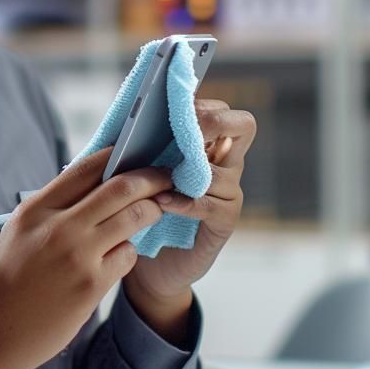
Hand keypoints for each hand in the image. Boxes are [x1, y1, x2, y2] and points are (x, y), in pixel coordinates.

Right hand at [0, 147, 169, 368]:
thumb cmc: (10, 278)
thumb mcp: (22, 229)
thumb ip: (55, 205)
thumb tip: (98, 181)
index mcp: (37, 208)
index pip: (87, 167)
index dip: (119, 155)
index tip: (137, 153)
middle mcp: (58, 226)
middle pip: (121, 188)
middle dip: (152, 178)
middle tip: (166, 178)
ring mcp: (77, 256)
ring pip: (133, 218)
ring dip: (151, 212)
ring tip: (155, 211)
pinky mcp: (92, 285)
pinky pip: (128, 256)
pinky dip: (129, 252)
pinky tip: (118, 258)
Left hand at [123, 99, 255, 337]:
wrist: (148, 264)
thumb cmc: (141, 208)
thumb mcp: (138, 172)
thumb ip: (141, 146)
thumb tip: (126, 120)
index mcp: (206, 143)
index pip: (220, 109)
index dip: (203, 103)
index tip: (175, 107)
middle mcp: (225, 163)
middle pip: (243, 125)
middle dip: (214, 122)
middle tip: (187, 131)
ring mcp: (229, 192)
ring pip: (223, 168)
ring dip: (189, 170)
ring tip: (159, 179)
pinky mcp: (225, 221)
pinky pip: (211, 203)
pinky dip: (184, 202)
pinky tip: (162, 203)